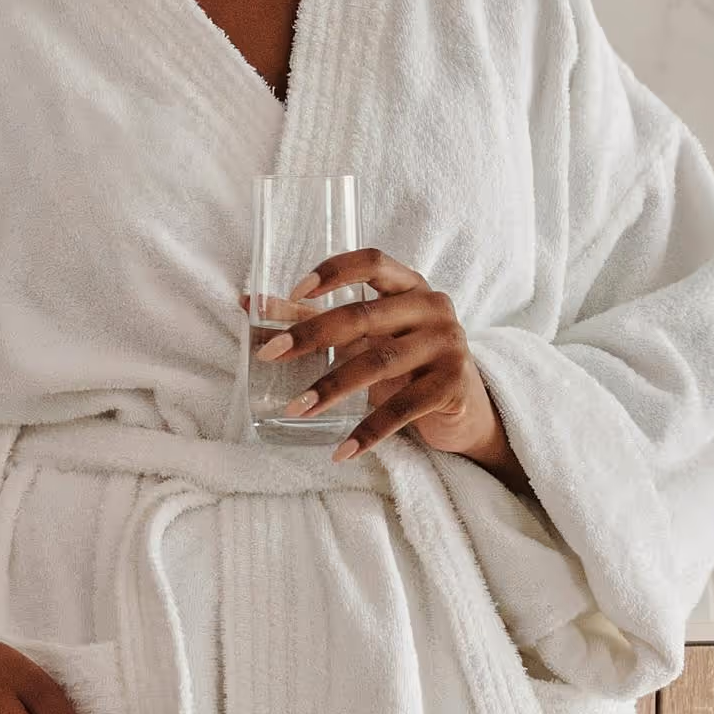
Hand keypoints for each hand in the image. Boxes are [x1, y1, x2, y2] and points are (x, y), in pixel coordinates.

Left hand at [257, 248, 514, 478]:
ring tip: (295, 408)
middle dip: (312, 335)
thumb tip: (249, 303)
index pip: (373, 262)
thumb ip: (315, 317)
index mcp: (409, 286)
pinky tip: (342, 450)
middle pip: (364, 315)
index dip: (334, 271)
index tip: (295, 289)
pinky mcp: (452, 385)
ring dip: (331, 388)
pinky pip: (402, 409)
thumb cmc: (405, 362)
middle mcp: (433, 307)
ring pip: (378, 363)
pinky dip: (369, 432)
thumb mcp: (367, 335)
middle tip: (270, 354)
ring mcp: (447, 345)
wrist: (464, 408)